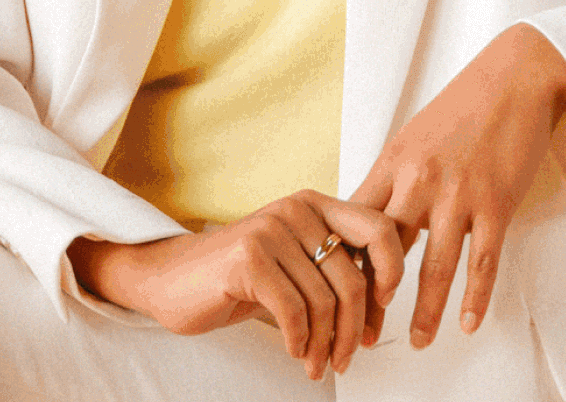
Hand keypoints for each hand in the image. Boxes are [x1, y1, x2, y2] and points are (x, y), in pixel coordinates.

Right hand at [68, 192, 405, 380]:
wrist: (173, 278)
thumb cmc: (239, 275)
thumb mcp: (293, 259)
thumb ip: (332, 262)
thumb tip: (384, 294)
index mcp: (313, 204)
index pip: (379, 227)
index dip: (392, 273)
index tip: (380, 311)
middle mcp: (295, 208)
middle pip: (354, 279)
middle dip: (356, 330)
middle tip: (347, 356)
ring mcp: (270, 230)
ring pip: (326, 302)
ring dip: (327, 345)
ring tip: (317, 362)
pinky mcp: (248, 258)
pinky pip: (296, 312)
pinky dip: (301, 342)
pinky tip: (296, 351)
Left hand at [349, 23, 565, 350]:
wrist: (514, 78)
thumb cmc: (464, 105)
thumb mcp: (414, 135)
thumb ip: (395, 176)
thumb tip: (371, 214)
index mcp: (394, 161)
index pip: (357, 222)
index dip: (344, 262)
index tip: (336, 293)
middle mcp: (419, 179)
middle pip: (386, 250)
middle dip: (372, 296)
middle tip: (363, 334)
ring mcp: (458, 193)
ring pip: (434, 266)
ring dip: (424, 310)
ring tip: (417, 341)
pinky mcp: (496, 202)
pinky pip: (482, 261)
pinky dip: (474, 297)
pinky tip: (467, 323)